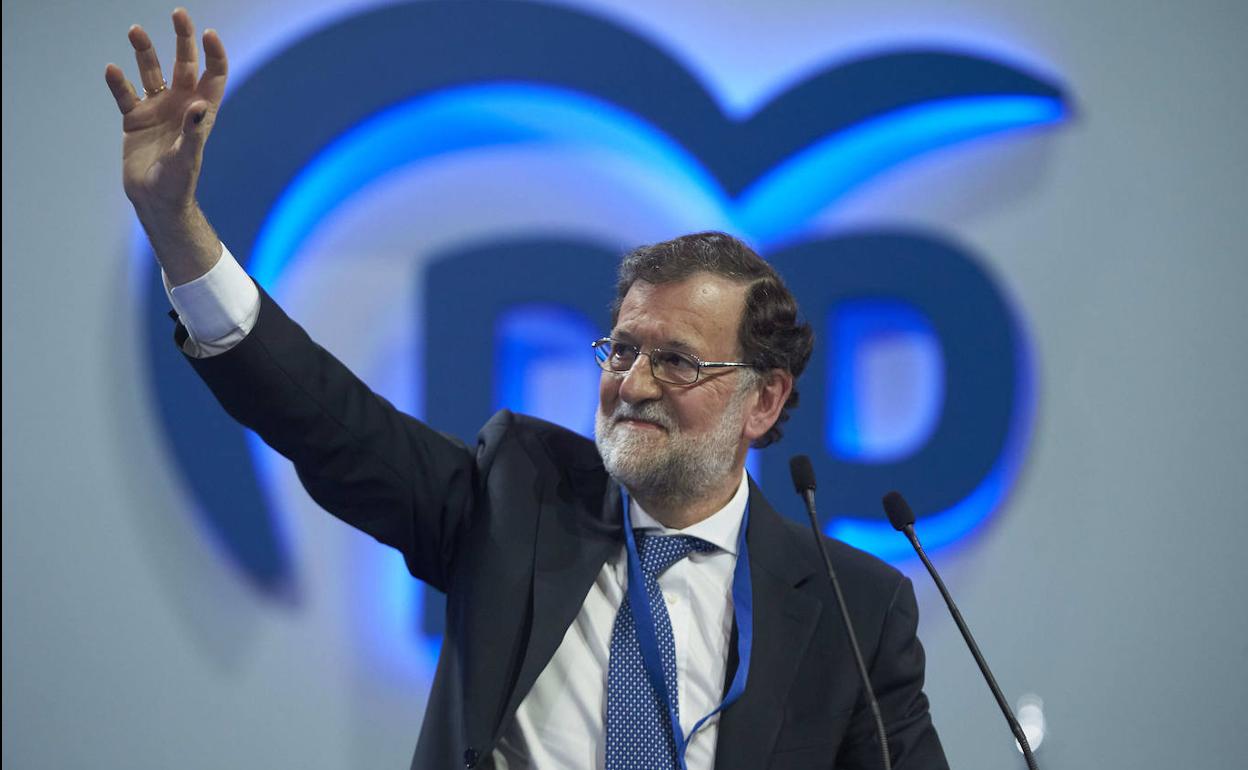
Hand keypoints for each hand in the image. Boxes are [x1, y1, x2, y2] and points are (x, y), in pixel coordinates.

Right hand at [104, 8, 226, 214]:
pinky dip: (118, 82)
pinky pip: (125, 93)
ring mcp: (157, 109)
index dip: (213, 54)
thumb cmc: (178, 182)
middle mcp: (180, 105)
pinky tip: (112, 70)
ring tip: (136, 31)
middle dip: (183, 39)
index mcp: (200, 112)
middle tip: (179, 13)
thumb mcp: (188, 156)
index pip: (213, 75)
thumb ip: (193, 131)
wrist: (155, 199)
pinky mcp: (134, 118)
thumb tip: (198, 104)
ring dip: (145, 52)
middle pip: (184, 64)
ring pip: (151, 72)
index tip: (208, 33)